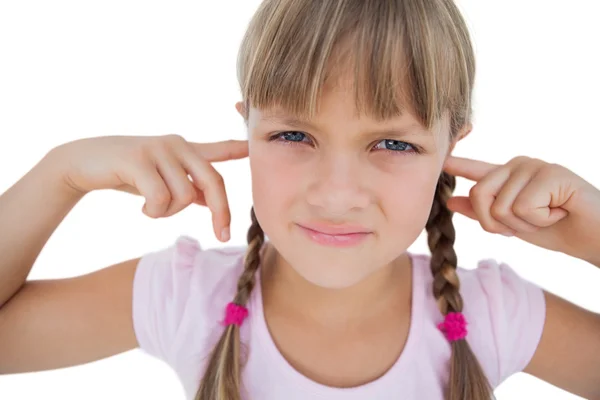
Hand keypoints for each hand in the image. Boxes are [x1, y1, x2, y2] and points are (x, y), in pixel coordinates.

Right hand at [51, 134, 247, 240]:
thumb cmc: (128, 174)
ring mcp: (159, 149)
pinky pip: (160, 198)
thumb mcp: (162, 179)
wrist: (84, 162)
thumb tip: (208, 202)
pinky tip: (142, 209)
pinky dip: (154, 212)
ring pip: (184, 197)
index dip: (240, 148)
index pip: (220, 148)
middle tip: (222, 235)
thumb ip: (187, 187)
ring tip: (152, 209)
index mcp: (186, 149)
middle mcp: (177, 144)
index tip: (257, 148)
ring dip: (169, 214)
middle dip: (221, 213)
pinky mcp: (139, 158)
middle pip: (214, 182)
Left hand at [443, 155, 599, 264]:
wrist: (595, 238)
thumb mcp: (513, 225)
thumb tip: (451, 200)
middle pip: (480, 195)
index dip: (457, 163)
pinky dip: (542, 220)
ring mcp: (535, 166)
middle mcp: (518, 165)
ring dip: (526, 225)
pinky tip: (560, 211)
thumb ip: (483, 212)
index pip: (477, 169)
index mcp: (507, 176)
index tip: (440, 158)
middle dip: (500, 224)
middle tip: (532, 223)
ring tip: (550, 215)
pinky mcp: (551, 173)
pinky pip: (523, 208)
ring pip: (501, 206)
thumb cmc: (557, 229)